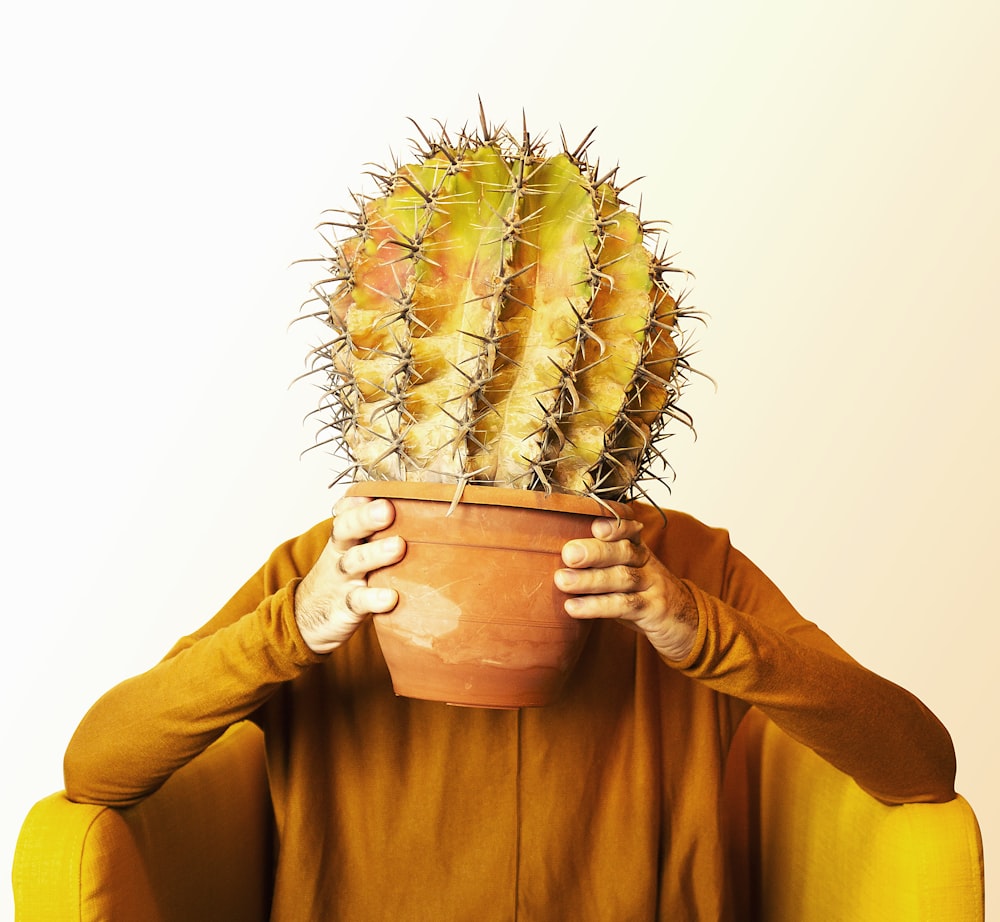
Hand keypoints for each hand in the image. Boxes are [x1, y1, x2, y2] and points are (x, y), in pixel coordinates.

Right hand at [294, 496, 405, 653]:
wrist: (307, 620)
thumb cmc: (343, 580)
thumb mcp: (353, 553)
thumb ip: (377, 535)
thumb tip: (424, 514)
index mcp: (345, 538)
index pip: (345, 512)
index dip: (355, 500)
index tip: (374, 490)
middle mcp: (341, 554)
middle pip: (347, 529)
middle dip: (365, 517)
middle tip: (387, 509)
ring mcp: (341, 580)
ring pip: (355, 562)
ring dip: (375, 553)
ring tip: (398, 546)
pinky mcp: (345, 608)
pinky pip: (359, 601)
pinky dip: (374, 599)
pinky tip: (391, 597)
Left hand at [554, 516, 698, 661]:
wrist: (689, 624)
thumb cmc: (645, 596)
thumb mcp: (628, 575)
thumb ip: (600, 564)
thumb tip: (553, 559)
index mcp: (638, 549)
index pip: (629, 528)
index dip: (614, 523)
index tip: (593, 523)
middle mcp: (647, 563)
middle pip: (624, 550)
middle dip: (595, 550)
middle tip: (568, 553)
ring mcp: (654, 586)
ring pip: (623, 577)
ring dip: (590, 579)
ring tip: (562, 580)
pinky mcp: (655, 611)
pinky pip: (625, 606)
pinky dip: (597, 606)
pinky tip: (574, 607)